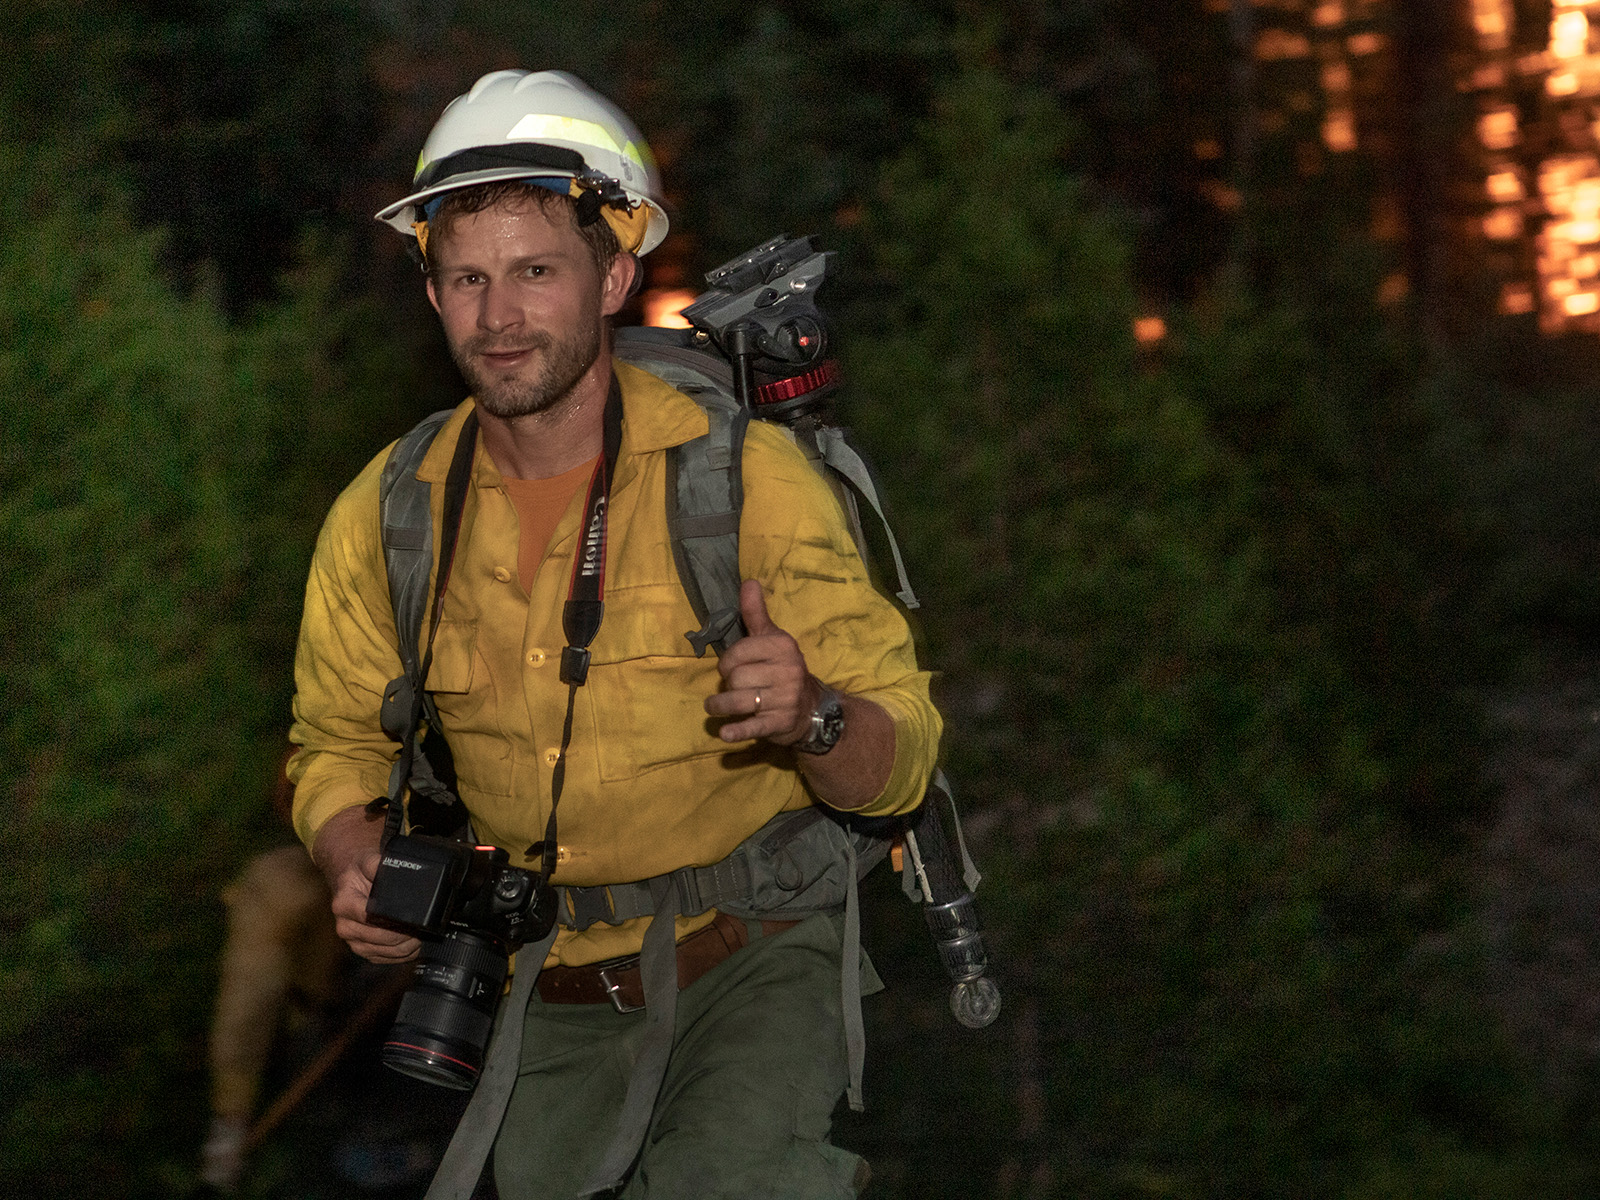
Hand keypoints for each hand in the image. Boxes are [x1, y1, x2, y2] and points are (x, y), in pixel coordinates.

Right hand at [310, 806, 421, 962]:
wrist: (347, 881)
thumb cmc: (358, 871)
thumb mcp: (367, 860)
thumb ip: (379, 865)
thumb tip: (398, 871)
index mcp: (344, 904)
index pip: (373, 919)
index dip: (396, 920)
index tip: (414, 916)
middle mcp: (345, 926)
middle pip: (384, 938)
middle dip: (407, 933)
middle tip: (425, 926)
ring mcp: (353, 941)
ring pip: (388, 952)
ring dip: (408, 946)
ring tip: (422, 933)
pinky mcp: (362, 950)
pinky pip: (387, 958)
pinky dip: (402, 953)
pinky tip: (412, 942)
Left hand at [704, 579, 821, 745]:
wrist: (811, 708)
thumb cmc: (782, 668)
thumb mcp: (773, 638)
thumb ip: (756, 613)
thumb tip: (749, 581)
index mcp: (782, 647)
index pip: (737, 653)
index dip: (726, 662)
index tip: (730, 668)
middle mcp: (787, 671)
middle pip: (736, 679)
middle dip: (727, 685)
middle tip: (734, 687)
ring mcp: (785, 699)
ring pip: (738, 702)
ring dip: (721, 706)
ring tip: (715, 707)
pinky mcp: (781, 723)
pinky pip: (753, 727)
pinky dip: (737, 731)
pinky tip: (725, 733)